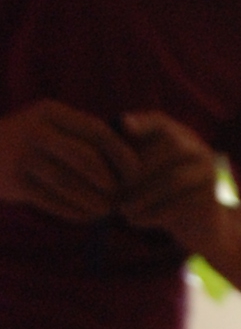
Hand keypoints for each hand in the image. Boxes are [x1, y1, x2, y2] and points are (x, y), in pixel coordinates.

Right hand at [0, 99, 137, 222]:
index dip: (123, 156)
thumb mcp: (48, 126)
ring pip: (73, 185)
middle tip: (121, 198)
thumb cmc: (26, 143)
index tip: (136, 175)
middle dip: (111, 184)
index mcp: (50, 112)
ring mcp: (24, 156)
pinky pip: (57, 203)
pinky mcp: (17, 183)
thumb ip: (80, 136)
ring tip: (107, 211)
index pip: (98, 132)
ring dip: (96, 203)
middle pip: (88, 160)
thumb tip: (130, 160)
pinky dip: (77, 213)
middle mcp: (36, 130)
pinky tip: (88, 217)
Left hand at [116, 110, 221, 250]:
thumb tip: (96, 154)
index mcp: (178, 135)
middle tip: (114, 191)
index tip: (123, 127)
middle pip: (169, 146)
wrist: (200, 228)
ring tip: (122, 212)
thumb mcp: (144, 173)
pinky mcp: (211, 198)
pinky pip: (182, 204)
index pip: (160, 121)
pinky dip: (155, 214)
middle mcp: (196, 148)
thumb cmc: (161, 197)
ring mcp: (208, 172)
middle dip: (137, 169)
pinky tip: (137, 222)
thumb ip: (127, 158)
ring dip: (143, 196)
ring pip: (173, 179)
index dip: (143, 122)